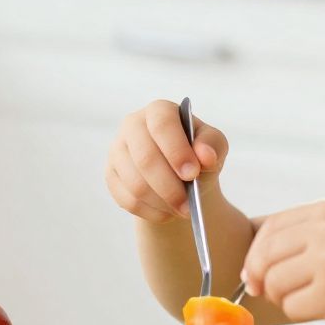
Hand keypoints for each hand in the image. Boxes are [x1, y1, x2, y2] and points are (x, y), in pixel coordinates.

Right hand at [105, 99, 229, 222]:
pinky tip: (167, 213)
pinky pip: (127, 200)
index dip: (176, 151)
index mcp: (159, 111)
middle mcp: (132, 125)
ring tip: (183, 210)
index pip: (162, 125)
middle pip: (144, 157)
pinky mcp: (111, 175)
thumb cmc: (197, 155)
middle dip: (169, 186)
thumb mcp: (214, 146)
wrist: (181, 177)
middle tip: (188, 206)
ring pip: (135, 183)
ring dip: (162, 202)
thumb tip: (205, 156)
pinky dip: (151, 211)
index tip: (192, 174)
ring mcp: (117, 150)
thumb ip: (212, 145)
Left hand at [240, 201, 324, 324]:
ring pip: (274, 283)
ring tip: (308, 299)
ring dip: (282, 298)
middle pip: (265, 255)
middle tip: (266, 293)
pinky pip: (291, 307)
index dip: (255, 253)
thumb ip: (303, 240)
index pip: (270, 228)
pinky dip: (300, 313)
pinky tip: (323, 310)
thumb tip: (249, 268)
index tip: (254, 273)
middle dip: (258, 278)